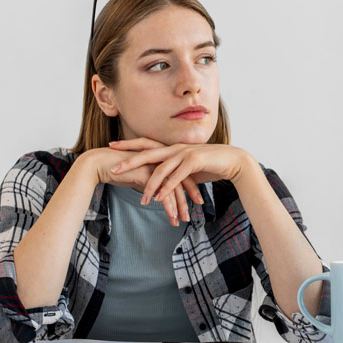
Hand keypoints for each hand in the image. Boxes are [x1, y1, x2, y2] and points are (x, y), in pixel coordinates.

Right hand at [88, 146, 199, 226]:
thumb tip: (157, 193)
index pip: (181, 173)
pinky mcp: (146, 174)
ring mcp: (153, 166)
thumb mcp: (138, 175)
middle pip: (182, 179)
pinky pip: (161, 192)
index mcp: (160, 158)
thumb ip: (150, 181)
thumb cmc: (117, 170)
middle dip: (190, 196)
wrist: (99, 164)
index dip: (189, 187)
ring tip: (182, 220)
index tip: (196, 199)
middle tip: (195, 211)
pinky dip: (168, 206)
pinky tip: (171, 216)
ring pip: (173, 188)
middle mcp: (160, 160)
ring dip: (179, 206)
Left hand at [108, 138, 248, 209]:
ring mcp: (184, 153)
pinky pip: (176, 177)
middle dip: (130, 161)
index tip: (111, 145)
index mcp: (171, 147)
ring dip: (150, 185)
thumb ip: (173, 172)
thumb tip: (160, 181)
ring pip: (161, 169)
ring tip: (141, 199)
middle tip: (114, 168)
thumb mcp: (186, 168)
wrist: (231, 161)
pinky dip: (167, 188)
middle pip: (147, 153)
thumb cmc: (209, 165)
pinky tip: (159, 198)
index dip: (128, 144)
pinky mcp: (194, 162)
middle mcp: (175, 148)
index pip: (145, 144)